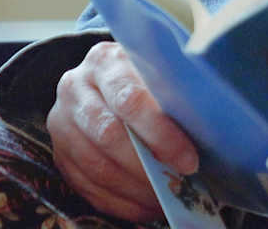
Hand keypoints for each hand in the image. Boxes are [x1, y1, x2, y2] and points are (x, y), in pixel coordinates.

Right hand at [48, 40, 200, 221]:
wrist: (105, 79)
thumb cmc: (145, 77)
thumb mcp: (159, 71)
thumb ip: (174, 93)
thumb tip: (207, 131)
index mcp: (104, 61)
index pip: (129, 100)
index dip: (160, 134)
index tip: (189, 161)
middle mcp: (74, 88)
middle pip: (109, 136)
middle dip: (148, 167)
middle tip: (178, 185)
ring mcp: (61, 123)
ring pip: (97, 167)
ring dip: (136, 190)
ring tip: (166, 199)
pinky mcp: (60, 154)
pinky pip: (88, 188)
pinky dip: (121, 203)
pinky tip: (147, 206)